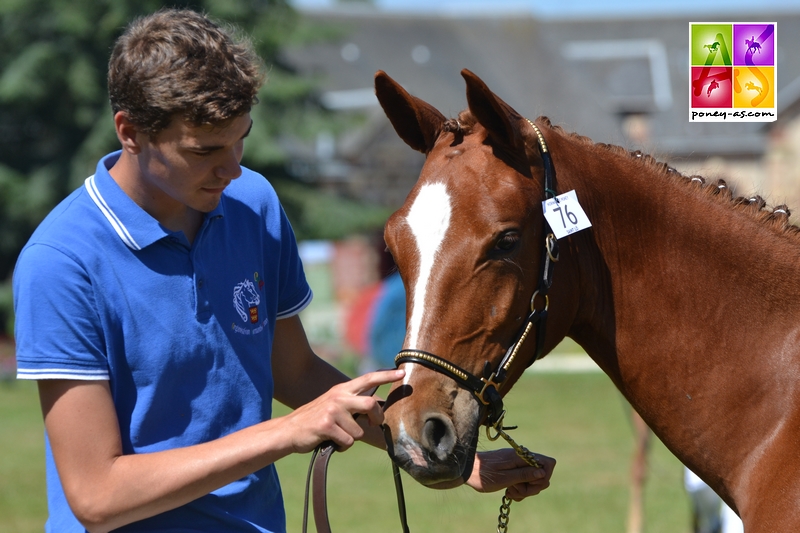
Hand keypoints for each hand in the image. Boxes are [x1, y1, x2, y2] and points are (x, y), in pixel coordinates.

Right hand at [283, 368, 404, 453]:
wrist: (290, 430)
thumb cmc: (317, 420)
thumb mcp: (334, 405)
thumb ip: (353, 404)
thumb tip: (378, 411)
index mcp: (342, 390)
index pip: (368, 379)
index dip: (386, 376)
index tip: (402, 373)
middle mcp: (338, 397)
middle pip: (371, 404)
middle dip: (377, 418)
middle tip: (373, 424)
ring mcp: (332, 410)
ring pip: (359, 431)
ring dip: (350, 438)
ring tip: (336, 435)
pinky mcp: (326, 425)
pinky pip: (347, 441)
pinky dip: (341, 446)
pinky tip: (330, 441)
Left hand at [466, 448, 555, 500]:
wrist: (467, 470)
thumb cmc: (483, 475)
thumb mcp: (505, 478)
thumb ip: (524, 475)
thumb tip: (543, 472)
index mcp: (521, 457)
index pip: (548, 462)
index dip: (544, 476)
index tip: (529, 484)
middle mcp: (522, 458)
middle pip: (542, 474)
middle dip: (533, 486)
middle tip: (516, 490)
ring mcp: (518, 463)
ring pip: (533, 479)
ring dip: (525, 489)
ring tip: (510, 491)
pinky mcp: (514, 469)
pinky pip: (524, 480)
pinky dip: (520, 488)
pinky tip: (509, 491)